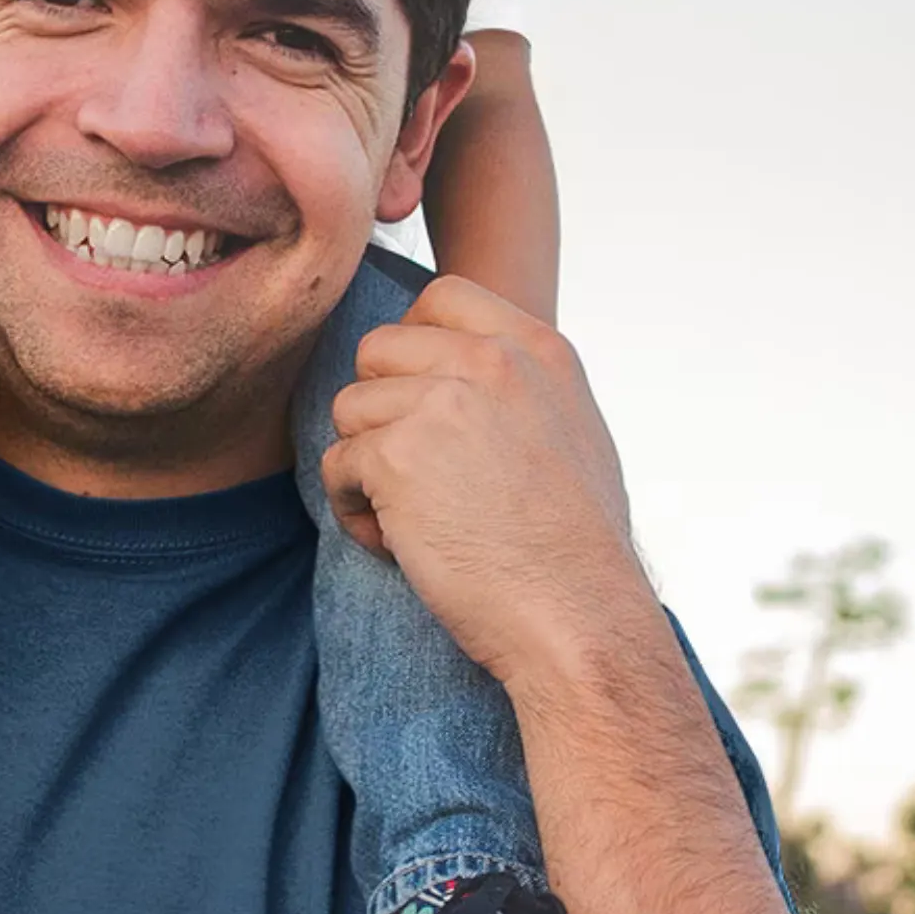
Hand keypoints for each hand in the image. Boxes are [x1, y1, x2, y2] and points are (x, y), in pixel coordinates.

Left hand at [321, 277, 647, 691]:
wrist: (578, 616)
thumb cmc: (576, 547)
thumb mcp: (571, 431)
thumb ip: (516, 387)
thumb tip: (457, 372)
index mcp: (537, 349)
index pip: (442, 297)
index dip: (413, 346)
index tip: (423, 403)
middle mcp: (490, 361)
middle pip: (378, 350)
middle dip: (381, 412)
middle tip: (417, 475)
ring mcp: (441, 403)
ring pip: (349, 409)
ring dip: (366, 467)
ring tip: (413, 520)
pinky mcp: (396, 455)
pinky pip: (336, 465)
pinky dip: (355, 512)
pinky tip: (401, 546)